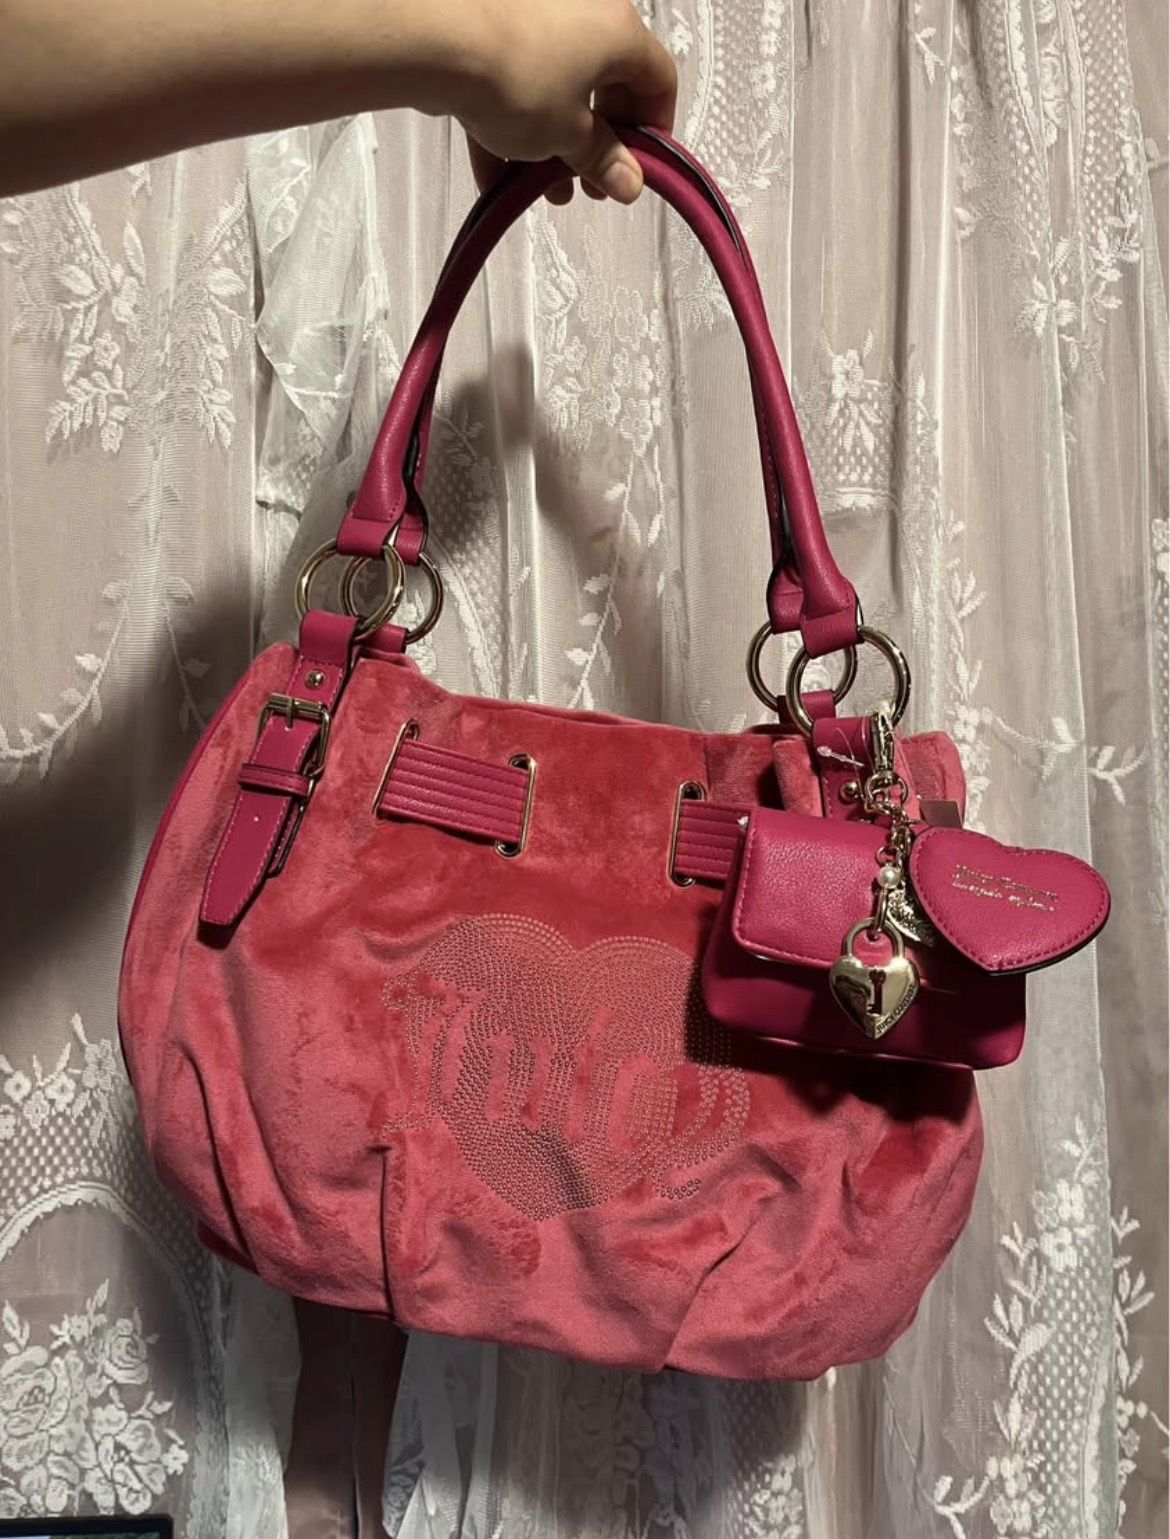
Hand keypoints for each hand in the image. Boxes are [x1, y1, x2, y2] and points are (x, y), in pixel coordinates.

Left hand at [437, 0, 676, 204]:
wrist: (436, 37)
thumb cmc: (519, 79)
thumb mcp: (569, 136)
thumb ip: (602, 160)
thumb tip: (629, 183)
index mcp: (618, 30)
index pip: (658, 79)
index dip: (654, 130)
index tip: (635, 168)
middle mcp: (583, 9)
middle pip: (605, 83)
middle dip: (596, 144)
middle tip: (586, 186)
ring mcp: (535, 13)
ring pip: (555, 85)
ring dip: (552, 141)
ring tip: (538, 188)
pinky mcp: (491, 27)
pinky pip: (512, 80)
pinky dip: (510, 124)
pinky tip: (496, 176)